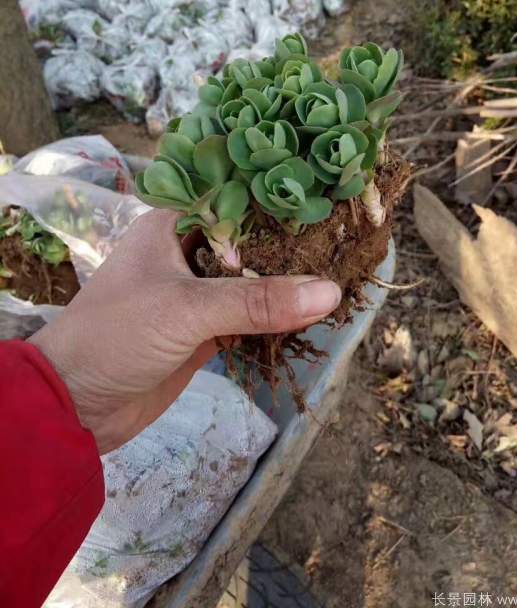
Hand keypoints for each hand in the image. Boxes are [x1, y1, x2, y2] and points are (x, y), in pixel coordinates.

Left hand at [30, 209, 340, 453]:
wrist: (76, 406)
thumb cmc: (118, 335)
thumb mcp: (188, 309)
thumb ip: (258, 301)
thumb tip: (331, 291)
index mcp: (171, 225)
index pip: (236, 204)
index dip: (279, 205)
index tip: (330, 204)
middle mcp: (185, 252)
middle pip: (249, 245)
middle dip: (290, 250)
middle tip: (345, 242)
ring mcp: (195, 294)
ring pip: (251, 283)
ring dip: (285, 287)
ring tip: (341, 273)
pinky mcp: (202, 330)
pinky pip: (248, 318)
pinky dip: (274, 319)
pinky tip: (310, 314)